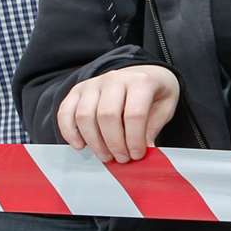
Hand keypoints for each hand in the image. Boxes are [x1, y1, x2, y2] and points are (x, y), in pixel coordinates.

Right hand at [56, 65, 179, 162]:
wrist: (143, 72)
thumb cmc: (154, 93)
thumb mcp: (165, 107)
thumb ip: (153, 129)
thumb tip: (145, 153)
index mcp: (141, 81)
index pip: (134, 114)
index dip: (134, 139)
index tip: (137, 155)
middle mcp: (115, 78)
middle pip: (107, 116)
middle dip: (114, 144)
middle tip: (122, 159)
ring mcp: (93, 83)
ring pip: (85, 116)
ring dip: (94, 142)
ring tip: (106, 156)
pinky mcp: (78, 90)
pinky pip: (65, 112)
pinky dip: (69, 132)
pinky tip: (81, 146)